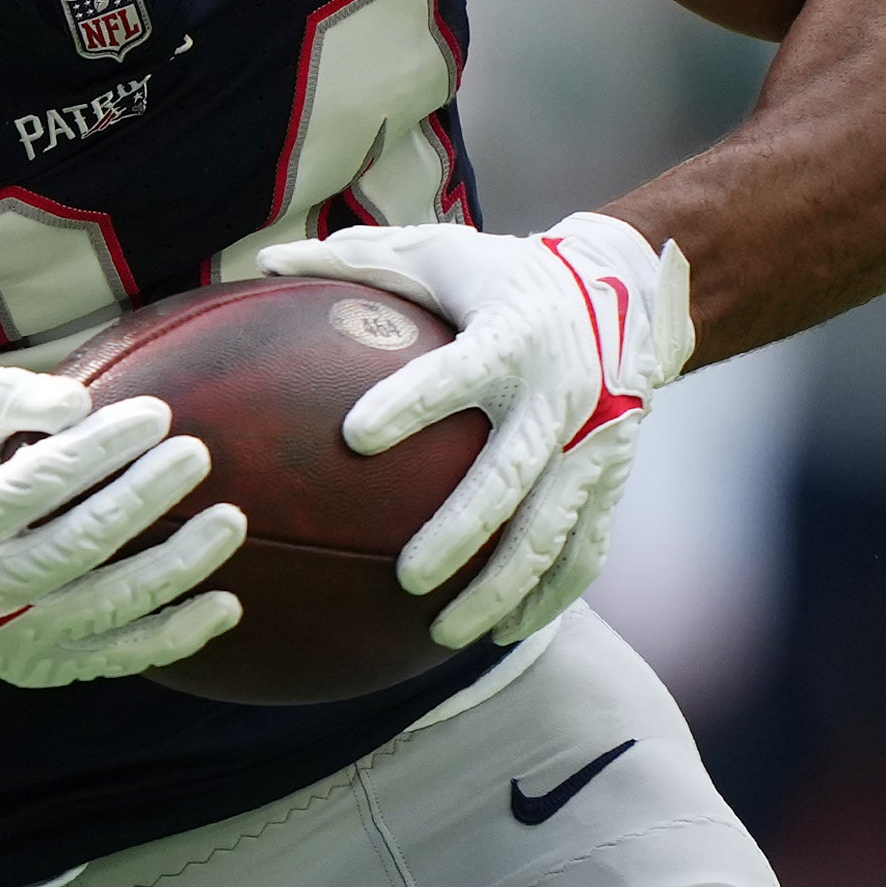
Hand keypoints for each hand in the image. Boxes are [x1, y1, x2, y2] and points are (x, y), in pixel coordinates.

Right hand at [0, 366, 245, 687]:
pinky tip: (227, 604)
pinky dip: (179, 635)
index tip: (154, 414)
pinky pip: (124, 656)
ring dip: (178, 564)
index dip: (95, 449)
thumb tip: (77, 400)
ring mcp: (17, 638)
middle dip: (142, 497)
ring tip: (230, 519)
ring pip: (111, 604)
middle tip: (194, 453)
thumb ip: (3, 399)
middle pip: (76, 545)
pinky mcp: (50, 666)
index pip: (30, 486)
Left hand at [257, 211, 691, 650]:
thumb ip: (354, 260)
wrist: (623, 291)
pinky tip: (503, 633)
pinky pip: (584, 548)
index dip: (410, 403)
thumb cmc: (502, 275)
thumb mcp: (437, 253)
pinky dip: (548, 596)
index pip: (455, 372)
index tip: (355, 435)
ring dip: (501, 587)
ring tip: (444, 633)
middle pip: (509, 474)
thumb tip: (261, 259)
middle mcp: (559, 394)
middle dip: (462, 530)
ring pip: (550, 530)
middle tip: (407, 576)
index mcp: (511, 336)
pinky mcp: (610, 478)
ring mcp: (593, 444)